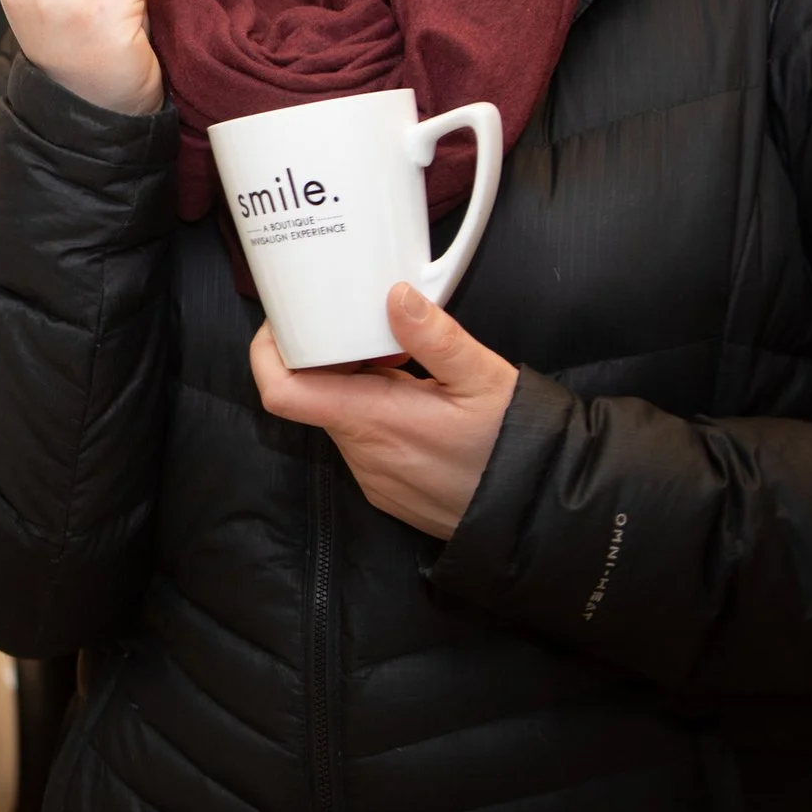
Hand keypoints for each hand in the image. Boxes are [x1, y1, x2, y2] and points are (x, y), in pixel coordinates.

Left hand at [250, 283, 517, 539]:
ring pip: (342, 419)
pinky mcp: (388, 491)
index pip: (282, 391)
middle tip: (367, 332)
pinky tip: (418, 404)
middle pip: (313, 396)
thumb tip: (396, 296)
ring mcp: (373, 477)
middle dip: (330, 361)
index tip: (286, 326)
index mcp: (372, 419)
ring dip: (358, 389)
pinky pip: (365, 445)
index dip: (269, 354)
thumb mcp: (485, 379)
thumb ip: (436, 337)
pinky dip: (377, 418)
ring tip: (402, 365)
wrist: (543, 515)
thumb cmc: (515, 444)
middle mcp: (362, 453)